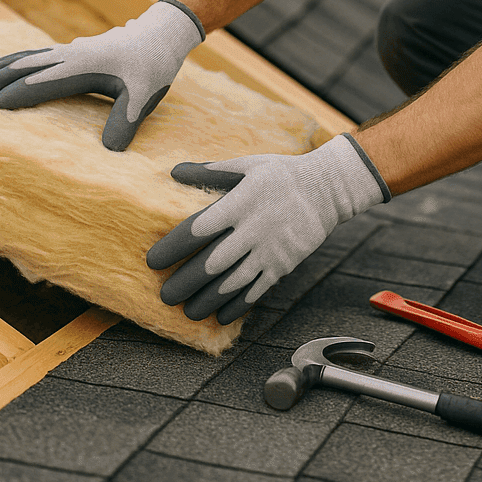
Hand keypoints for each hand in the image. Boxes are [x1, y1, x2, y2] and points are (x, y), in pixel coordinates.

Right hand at [0, 0, 204, 150]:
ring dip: (0, 66)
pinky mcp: (73, 50)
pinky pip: (37, 54)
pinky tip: (9, 64)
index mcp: (81, 68)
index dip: (15, 95)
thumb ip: (124, 124)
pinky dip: (16, 59)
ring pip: (27, 57)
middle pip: (24, 67)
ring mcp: (69, 50)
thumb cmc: (153, 66)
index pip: (40, 84)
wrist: (161, 35)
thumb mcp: (143, 98)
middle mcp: (69, 56)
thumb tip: (110, 153)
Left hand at [146, 134, 389, 323]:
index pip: (199, 229)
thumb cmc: (280, 173)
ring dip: (207, 300)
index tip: (153, 260)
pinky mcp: (284, 264)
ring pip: (233, 283)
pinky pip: (258, 290)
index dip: (174, 247)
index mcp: (240, 202)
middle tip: (165, 295)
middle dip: (185, 282)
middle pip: (213, 263)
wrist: (328, 188)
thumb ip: (209, 172)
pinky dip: (238, 305)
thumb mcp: (246, 165)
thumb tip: (173, 171)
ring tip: (187, 311)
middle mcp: (253, 229)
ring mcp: (270, 250)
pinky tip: (220, 316)